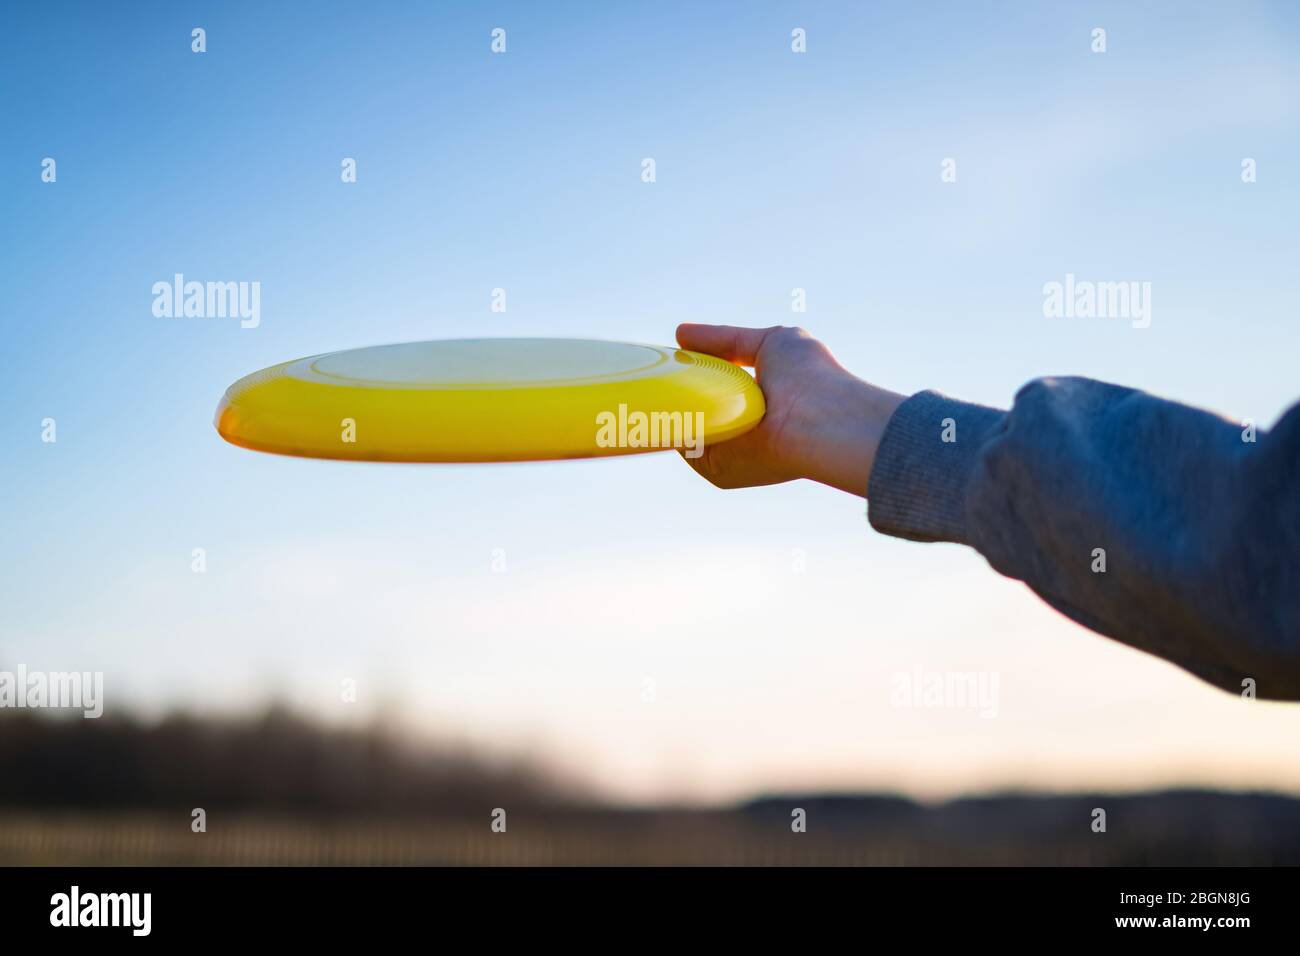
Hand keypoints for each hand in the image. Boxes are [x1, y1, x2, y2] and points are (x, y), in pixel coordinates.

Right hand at [675, 324, 905, 496]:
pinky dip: (666, 424)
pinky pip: (680, 445)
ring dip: (669, 407)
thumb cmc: (808, 378)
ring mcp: (730, 453)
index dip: (697, 375)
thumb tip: (681, 334)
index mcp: (761, 405)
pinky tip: (657, 402)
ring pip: (685, 427)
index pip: (718, 391)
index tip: (672, 360)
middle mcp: (745, 432)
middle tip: (652, 371)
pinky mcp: (716, 470)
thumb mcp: (769, 343)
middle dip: (676, 393)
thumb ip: (726, 340)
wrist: (820, 419)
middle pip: (698, 411)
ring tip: (652, 382)